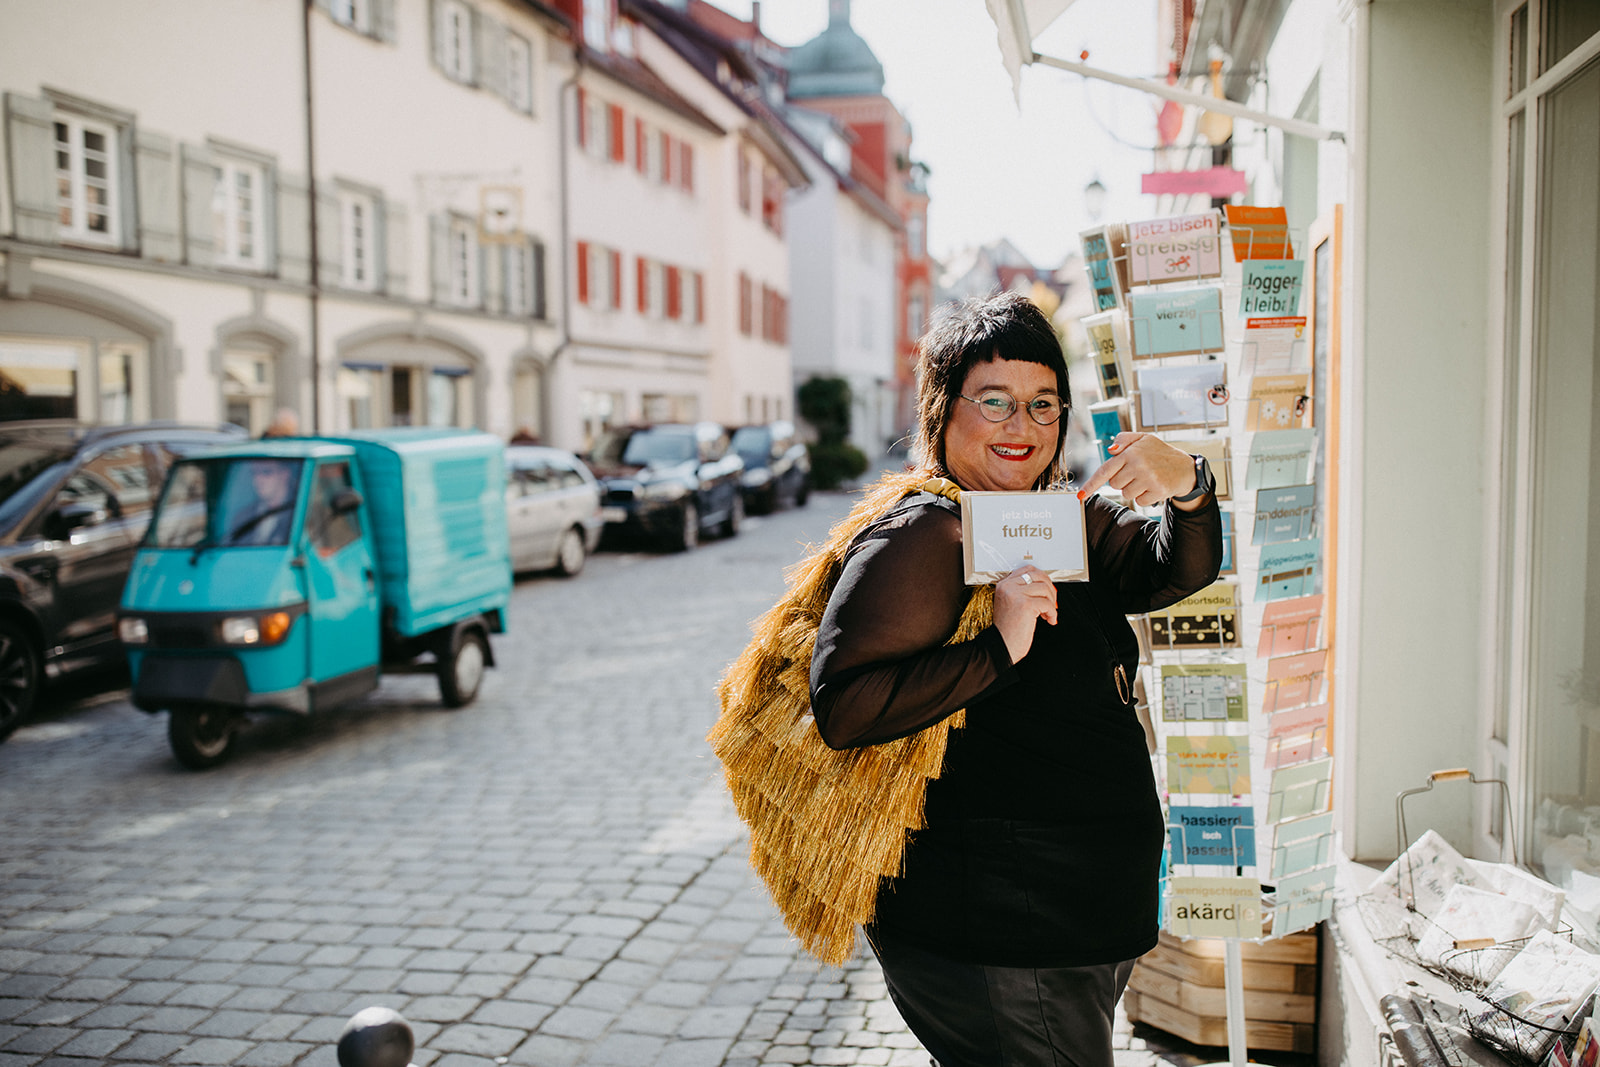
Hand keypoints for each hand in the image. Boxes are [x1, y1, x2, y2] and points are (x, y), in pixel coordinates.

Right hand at [994, 565, 1056, 663]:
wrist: (1001, 646)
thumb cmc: (1006, 630)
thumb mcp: (1009, 604)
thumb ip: (1021, 592)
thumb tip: (1043, 586)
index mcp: (1003, 585)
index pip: (1027, 570)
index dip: (1041, 578)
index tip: (1047, 588)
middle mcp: (1008, 587)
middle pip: (1039, 576)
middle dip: (1050, 589)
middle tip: (1052, 601)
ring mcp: (1016, 595)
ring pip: (1045, 589)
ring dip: (1052, 603)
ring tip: (1048, 614)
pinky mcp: (1026, 605)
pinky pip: (1048, 604)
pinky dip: (1052, 613)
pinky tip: (1049, 620)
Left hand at [1077, 432, 1203, 508]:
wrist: (1185, 467)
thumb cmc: (1160, 453)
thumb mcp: (1143, 438)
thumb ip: (1123, 439)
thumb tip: (1111, 450)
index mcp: (1130, 452)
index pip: (1105, 470)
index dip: (1091, 484)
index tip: (1080, 496)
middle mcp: (1138, 465)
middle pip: (1115, 484)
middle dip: (1124, 481)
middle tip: (1138, 473)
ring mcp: (1148, 478)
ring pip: (1126, 494)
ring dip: (1135, 489)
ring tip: (1148, 479)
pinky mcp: (1158, 490)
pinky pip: (1140, 501)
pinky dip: (1146, 497)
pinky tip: (1155, 486)